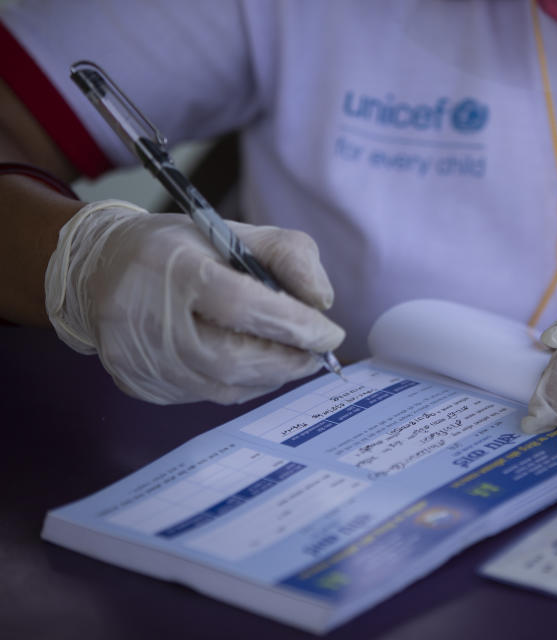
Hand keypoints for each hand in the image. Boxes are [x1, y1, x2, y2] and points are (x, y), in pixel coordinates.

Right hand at [45, 200, 344, 403]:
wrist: (101, 270)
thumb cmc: (180, 249)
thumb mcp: (236, 232)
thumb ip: (289, 255)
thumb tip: (321, 303)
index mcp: (172, 266)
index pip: (239, 303)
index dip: (292, 323)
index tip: (330, 333)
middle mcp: (148, 317)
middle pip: (231, 357)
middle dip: (287, 359)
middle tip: (318, 353)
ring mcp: (140, 358)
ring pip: (222, 385)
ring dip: (270, 375)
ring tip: (295, 359)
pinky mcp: (141, 384)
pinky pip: (206, 395)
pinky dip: (243, 385)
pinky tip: (258, 368)